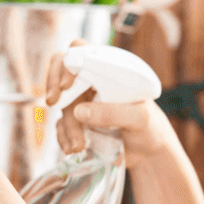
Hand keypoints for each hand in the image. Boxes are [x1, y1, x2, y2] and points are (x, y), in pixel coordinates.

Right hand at [45, 40, 176, 167]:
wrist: (150, 151)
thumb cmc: (150, 126)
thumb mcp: (139, 117)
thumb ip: (113, 113)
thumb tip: (79, 111)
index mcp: (107, 71)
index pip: (79, 52)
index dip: (67, 64)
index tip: (67, 84)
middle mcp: (91, 83)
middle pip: (60, 73)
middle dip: (54, 87)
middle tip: (53, 103)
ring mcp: (82, 103)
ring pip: (62, 106)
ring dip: (67, 126)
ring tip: (79, 146)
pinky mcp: (77, 124)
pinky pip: (61, 127)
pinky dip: (62, 138)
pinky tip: (72, 149)